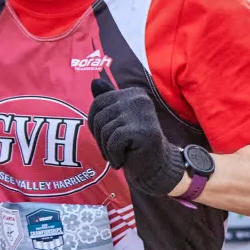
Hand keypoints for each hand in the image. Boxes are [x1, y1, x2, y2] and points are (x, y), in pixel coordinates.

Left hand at [88, 74, 183, 195]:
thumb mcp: (118, 120)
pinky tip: (122, 161)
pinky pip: (113, 141)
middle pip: (100, 117)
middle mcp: (139, 99)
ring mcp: (142, 114)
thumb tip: (94, 81)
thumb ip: (108, 101)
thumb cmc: (134, 144)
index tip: (104, 138)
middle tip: (111, 151)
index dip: (94, 124)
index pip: (98, 103)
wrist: (156, 168)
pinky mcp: (143, 131)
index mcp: (134, 93)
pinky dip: (113, 156)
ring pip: (105, 130)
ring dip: (106, 150)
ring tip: (118, 156)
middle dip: (100, 139)